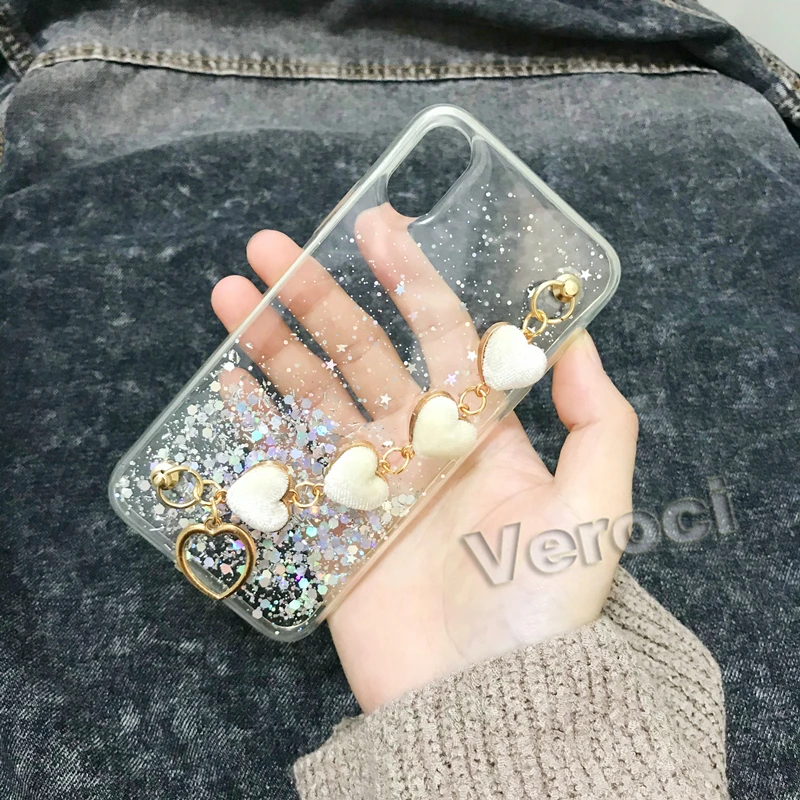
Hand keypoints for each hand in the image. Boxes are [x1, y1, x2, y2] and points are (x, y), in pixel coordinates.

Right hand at [212, 209, 636, 712]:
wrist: (482, 701)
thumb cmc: (543, 606)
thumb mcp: (595, 507)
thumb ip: (597, 419)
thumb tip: (580, 337)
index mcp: (479, 430)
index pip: (440, 334)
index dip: (410, 277)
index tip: (376, 226)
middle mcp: (421, 446)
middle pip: (363, 352)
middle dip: (318, 296)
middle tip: (269, 246)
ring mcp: (369, 483)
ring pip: (314, 396)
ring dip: (273, 343)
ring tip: (229, 293)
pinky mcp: (328, 525)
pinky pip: (284, 460)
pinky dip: (255, 417)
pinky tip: (226, 373)